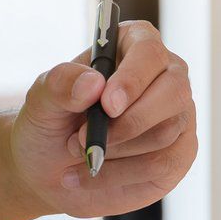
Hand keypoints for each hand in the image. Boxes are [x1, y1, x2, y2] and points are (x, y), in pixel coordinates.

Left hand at [10, 20, 196, 218]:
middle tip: (83, 138)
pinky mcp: (179, 152)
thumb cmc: (51, 122)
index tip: (107, 105)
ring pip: (166, 131)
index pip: (149, 51)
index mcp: (134, 45)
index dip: (132, 78)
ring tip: (78, 151)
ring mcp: (177, 114)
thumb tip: (94, 83)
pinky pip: (162, 164)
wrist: (51, 169)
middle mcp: (165, 75)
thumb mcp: (41, 100)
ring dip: (115, 149)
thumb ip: (60, 84)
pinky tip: (92, 172)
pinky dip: (120, 174)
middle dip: (130, 121)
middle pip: (174, 91)